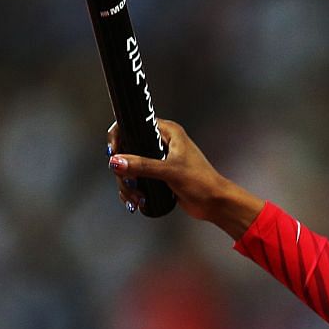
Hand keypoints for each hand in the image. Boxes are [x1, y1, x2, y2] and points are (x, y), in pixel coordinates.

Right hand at [106, 119, 261, 238]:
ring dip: (128, 184)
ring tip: (137, 197)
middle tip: (129, 182)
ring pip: (130, 167)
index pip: (134, 124)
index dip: (119, 136)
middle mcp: (162, 143)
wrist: (215, 204)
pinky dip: (133, 190)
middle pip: (128, 149)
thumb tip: (117, 161)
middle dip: (124, 169)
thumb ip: (142, 165)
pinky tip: (136, 200)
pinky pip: (136, 179)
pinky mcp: (158, 176)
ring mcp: (159, 160)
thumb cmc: (203, 183)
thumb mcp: (170, 171)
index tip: (113, 151)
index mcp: (168, 132)